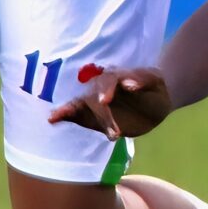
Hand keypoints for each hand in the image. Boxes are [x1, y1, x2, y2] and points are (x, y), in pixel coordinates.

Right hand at [48, 67, 171, 138]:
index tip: (105, 101)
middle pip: (94, 97)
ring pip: (81, 105)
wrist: (155, 101)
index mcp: (117, 76)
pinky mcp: (91, 116)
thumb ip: (143, 81)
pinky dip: (63, 115)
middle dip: (101, 114)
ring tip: (60, 119)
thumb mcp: (155, 81)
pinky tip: (52, 119)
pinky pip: (75, 114)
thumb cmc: (155, 88)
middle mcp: (102, 87)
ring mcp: (94, 101)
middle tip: (116, 133)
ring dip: (74, 114)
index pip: (108, 80)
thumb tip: (129, 84)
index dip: (106, 89)